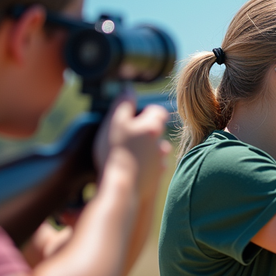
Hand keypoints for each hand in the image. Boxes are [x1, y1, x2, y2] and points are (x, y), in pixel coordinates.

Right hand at [95, 92, 171, 207]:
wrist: (122, 185)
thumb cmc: (116, 151)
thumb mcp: (115, 122)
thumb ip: (122, 104)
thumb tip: (128, 90)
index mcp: (152, 127)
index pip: (158, 111)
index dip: (147, 112)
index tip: (135, 116)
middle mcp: (160, 143)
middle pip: (157, 132)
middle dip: (146, 132)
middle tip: (129, 137)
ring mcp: (160, 162)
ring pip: (157, 151)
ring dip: (147, 150)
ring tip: (130, 154)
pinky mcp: (156, 178)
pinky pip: (153, 168)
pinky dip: (146, 167)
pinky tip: (133, 169)